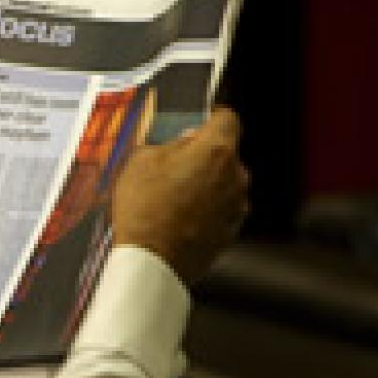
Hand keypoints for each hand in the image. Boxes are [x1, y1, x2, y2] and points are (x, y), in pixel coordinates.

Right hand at [111, 106, 249, 283]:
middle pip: (224, 154)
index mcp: (215, 150)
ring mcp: (236, 205)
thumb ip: (168, 145)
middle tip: (171, 167)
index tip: (201, 120)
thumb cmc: (144, 209)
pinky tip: (179, 219)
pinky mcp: (231, 231)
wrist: (151, 261)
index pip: (227, 118)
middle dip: (202, 156)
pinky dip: (205, 210)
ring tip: (172, 199)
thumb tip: (181, 143)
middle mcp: (235, 175)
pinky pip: (220, 210)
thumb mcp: (140, 161)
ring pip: (223, 183)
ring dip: (205, 185)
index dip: (212, 117)